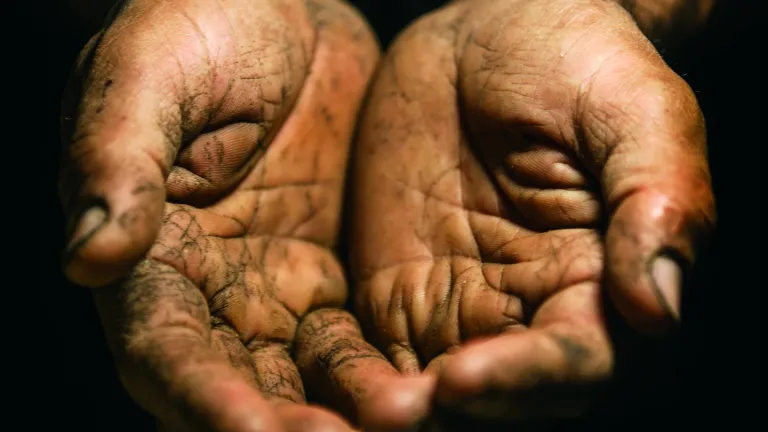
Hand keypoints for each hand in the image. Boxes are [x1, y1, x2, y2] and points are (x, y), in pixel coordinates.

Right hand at [59, 0, 378, 429]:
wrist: (279, 8)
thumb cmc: (198, 26)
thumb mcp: (149, 75)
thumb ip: (117, 160)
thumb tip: (90, 255)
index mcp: (149, 252)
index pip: (165, 348)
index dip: (204, 397)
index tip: (251, 431)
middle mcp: (209, 289)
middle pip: (241, 383)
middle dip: (284, 426)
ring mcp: (275, 288)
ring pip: (307, 375)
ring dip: (348, 411)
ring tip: (406, 421)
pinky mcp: (333, 275)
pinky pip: (358, 338)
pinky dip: (384, 370)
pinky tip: (426, 387)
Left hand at [295, 0, 713, 428]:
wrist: (488, 37)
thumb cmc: (575, 60)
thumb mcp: (633, 109)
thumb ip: (657, 201)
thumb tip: (658, 310)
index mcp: (597, 284)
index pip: (572, 362)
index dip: (522, 381)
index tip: (459, 378)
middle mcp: (526, 313)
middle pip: (497, 401)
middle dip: (445, 415)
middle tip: (387, 419)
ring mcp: (456, 307)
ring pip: (426, 393)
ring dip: (385, 413)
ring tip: (334, 419)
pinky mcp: (396, 293)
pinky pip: (369, 353)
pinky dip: (341, 376)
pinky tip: (306, 376)